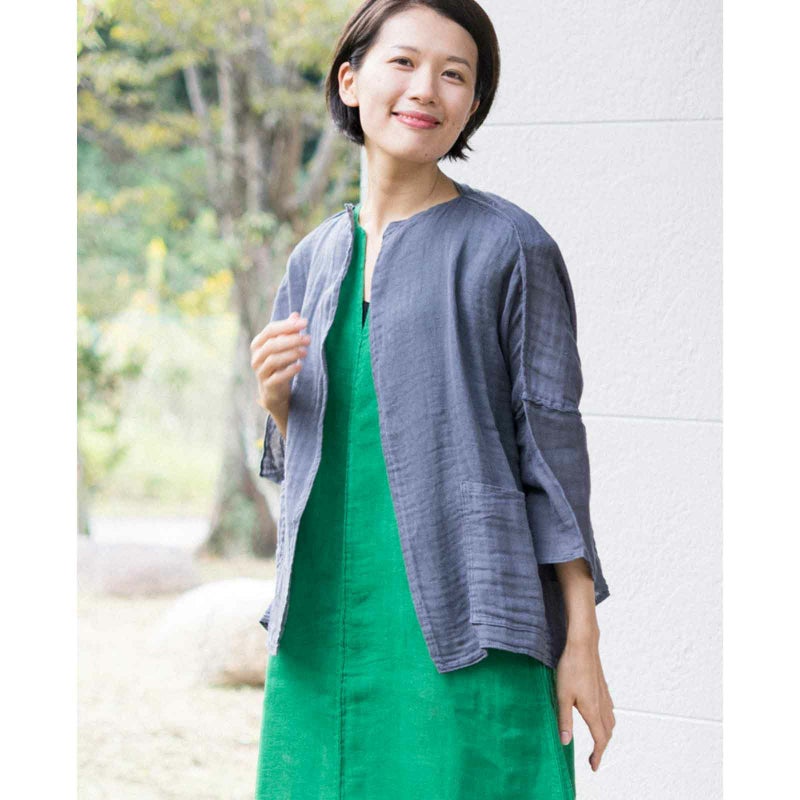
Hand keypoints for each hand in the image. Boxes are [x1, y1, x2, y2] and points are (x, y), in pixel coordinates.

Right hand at [250, 311, 310, 416]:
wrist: (273, 391)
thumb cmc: (279, 364)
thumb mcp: (283, 347)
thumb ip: (288, 331)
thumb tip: (296, 315)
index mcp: (258, 344)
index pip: (270, 330)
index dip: (287, 325)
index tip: (305, 323)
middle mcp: (257, 357)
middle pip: (272, 344)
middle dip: (291, 340)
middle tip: (308, 339)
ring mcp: (260, 372)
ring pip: (273, 360)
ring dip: (291, 354)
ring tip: (305, 352)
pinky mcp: (268, 385)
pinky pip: (277, 377)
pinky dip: (289, 371)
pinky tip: (300, 366)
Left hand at [555, 638, 614, 771]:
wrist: (582, 646)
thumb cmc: (570, 669)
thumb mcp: (562, 696)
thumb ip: (564, 720)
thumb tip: (565, 742)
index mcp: (592, 711)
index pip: (600, 740)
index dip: (598, 755)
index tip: (593, 766)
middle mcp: (602, 705)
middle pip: (608, 733)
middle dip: (602, 747)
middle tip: (594, 757)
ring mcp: (604, 695)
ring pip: (610, 721)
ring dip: (606, 734)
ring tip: (597, 740)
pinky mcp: (603, 686)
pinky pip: (609, 709)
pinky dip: (607, 720)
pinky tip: (600, 715)